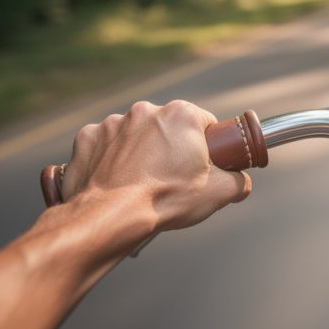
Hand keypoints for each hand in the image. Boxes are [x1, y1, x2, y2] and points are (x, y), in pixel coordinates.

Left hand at [60, 100, 251, 232]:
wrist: (110, 217)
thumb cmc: (165, 200)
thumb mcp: (219, 193)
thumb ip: (239, 181)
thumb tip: (241, 182)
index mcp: (182, 115)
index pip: (205, 123)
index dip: (207, 145)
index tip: (202, 165)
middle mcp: (146, 110)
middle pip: (168, 127)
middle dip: (172, 147)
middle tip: (172, 177)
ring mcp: (113, 123)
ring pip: (136, 135)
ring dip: (141, 153)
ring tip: (141, 183)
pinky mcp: (87, 138)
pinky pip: (105, 145)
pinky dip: (111, 159)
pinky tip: (117, 181)